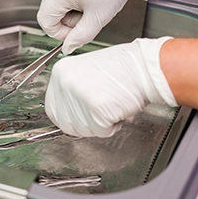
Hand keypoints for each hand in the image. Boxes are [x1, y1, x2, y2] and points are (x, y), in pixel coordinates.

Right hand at [37, 0, 160, 54]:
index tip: (73, 33)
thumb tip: (67, 48)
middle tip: (85, 17)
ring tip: (87, 4)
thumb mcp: (98, 19)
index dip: (59, 32)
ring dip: (69, 10)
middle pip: (49, 12)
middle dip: (66, 20)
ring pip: (54, 3)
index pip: (45, 21)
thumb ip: (79, 38)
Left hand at [45, 37, 177, 136]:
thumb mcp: (86, 72)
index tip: (78, 119)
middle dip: (84, 124)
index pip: (52, 109)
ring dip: (99, 125)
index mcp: (61, 72)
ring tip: (111, 105)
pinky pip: (100, 131)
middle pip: (66, 124)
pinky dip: (111, 126)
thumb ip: (72, 91)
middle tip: (99, 113)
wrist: (145, 67)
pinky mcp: (96, 108)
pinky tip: (117, 109)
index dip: (67, 119)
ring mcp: (79, 96)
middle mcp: (66, 83)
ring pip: (83, 129)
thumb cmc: (123, 69)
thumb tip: (67, 112)